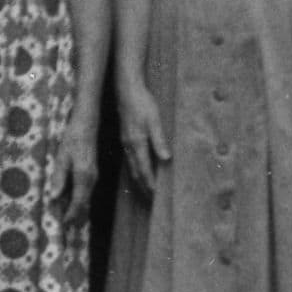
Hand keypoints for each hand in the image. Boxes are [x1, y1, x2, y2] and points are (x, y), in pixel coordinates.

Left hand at [52, 110, 97, 220]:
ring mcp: (93, 178)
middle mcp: (91, 180)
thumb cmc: (72, 139)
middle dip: (76, 218)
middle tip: (67, 231)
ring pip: (86, 200)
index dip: (71, 215)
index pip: (79, 202)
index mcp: (83, 176)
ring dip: (78, 211)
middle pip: (84, 204)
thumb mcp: (61, 156)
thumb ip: (59, 177)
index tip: (63, 225)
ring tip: (69, 223)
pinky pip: (86, 193)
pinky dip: (80, 202)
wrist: (86, 126)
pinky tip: (73, 206)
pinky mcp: (91, 175)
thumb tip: (54, 197)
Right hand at [117, 81, 170, 197]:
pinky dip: (135, 170)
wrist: (127, 90)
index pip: (144, 170)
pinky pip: (129, 160)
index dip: (150, 185)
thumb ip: (159, 140)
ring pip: (131, 167)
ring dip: (138, 181)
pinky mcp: (125, 138)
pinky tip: (138, 171)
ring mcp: (125, 142)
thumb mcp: (155, 121)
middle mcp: (129, 146)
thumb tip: (165, 159)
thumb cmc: (143, 104)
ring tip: (145, 191)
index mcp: (137, 143)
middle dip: (144, 187)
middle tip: (151, 201)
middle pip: (136, 172)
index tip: (156, 198)